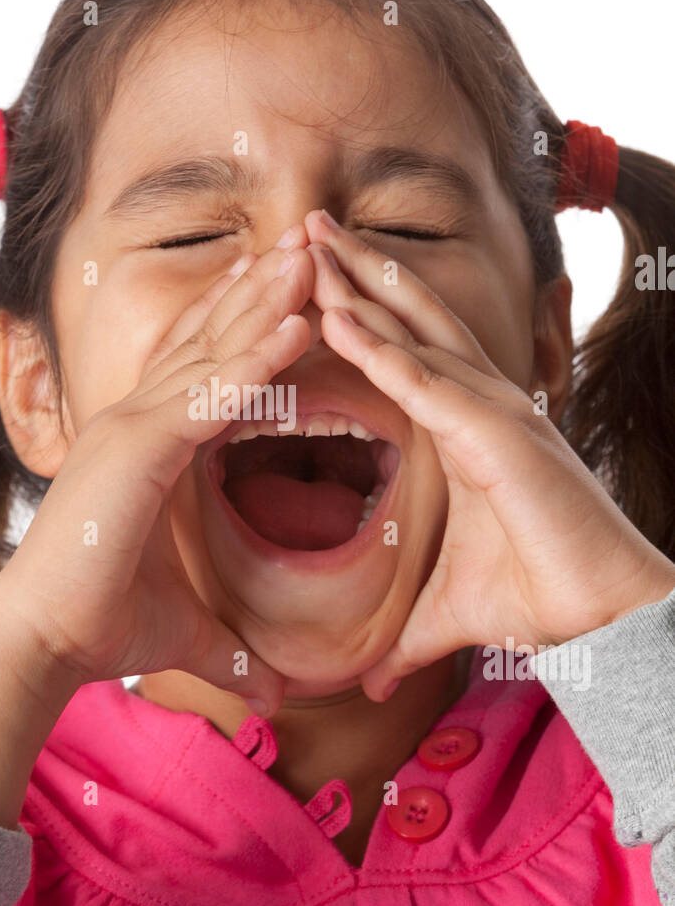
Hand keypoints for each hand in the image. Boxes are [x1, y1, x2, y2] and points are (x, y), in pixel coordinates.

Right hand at [0, 230, 314, 713]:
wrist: (41, 645)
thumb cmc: (101, 626)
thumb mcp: (189, 630)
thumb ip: (235, 650)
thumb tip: (276, 691)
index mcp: (147, 443)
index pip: (205, 367)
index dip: (246, 324)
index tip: (289, 287)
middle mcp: (136, 421)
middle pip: (209, 339)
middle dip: (261, 289)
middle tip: (308, 243)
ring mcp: (131, 428)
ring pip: (211, 352)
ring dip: (265, 302)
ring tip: (310, 257)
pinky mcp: (135, 450)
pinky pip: (207, 395)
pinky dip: (253, 360)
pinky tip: (295, 326)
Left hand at [305, 211, 674, 695]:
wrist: (602, 616)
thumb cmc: (541, 597)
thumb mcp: (449, 612)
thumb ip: (405, 636)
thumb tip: (371, 680)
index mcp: (470, 424)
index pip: (407, 350)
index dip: (363, 309)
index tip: (313, 277)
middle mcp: (482, 402)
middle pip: (411, 317)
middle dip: (357, 268)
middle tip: (305, 225)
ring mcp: (492, 410)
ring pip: (417, 330)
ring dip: (361, 283)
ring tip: (311, 241)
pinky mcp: (496, 434)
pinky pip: (425, 380)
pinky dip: (380, 346)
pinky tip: (337, 315)